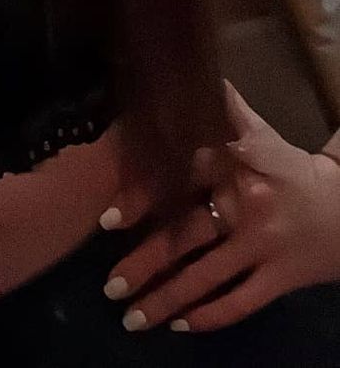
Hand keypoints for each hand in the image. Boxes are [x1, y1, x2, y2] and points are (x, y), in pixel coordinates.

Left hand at [98, 81, 339, 333]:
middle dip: (145, 262)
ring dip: (165, 298)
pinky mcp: (280, 278)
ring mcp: (262, 246)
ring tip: (129, 316)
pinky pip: (241, 304)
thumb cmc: (289, 168)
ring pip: (207, 277)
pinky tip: (178, 326)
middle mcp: (244, 205)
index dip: (144, 193)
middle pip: (186, 234)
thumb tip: (189, 73)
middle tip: (108, 285)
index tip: (109, 217)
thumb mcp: (258, 133)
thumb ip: (222, 107)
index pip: (182, 175)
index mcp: (235, 164)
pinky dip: (209, 317)